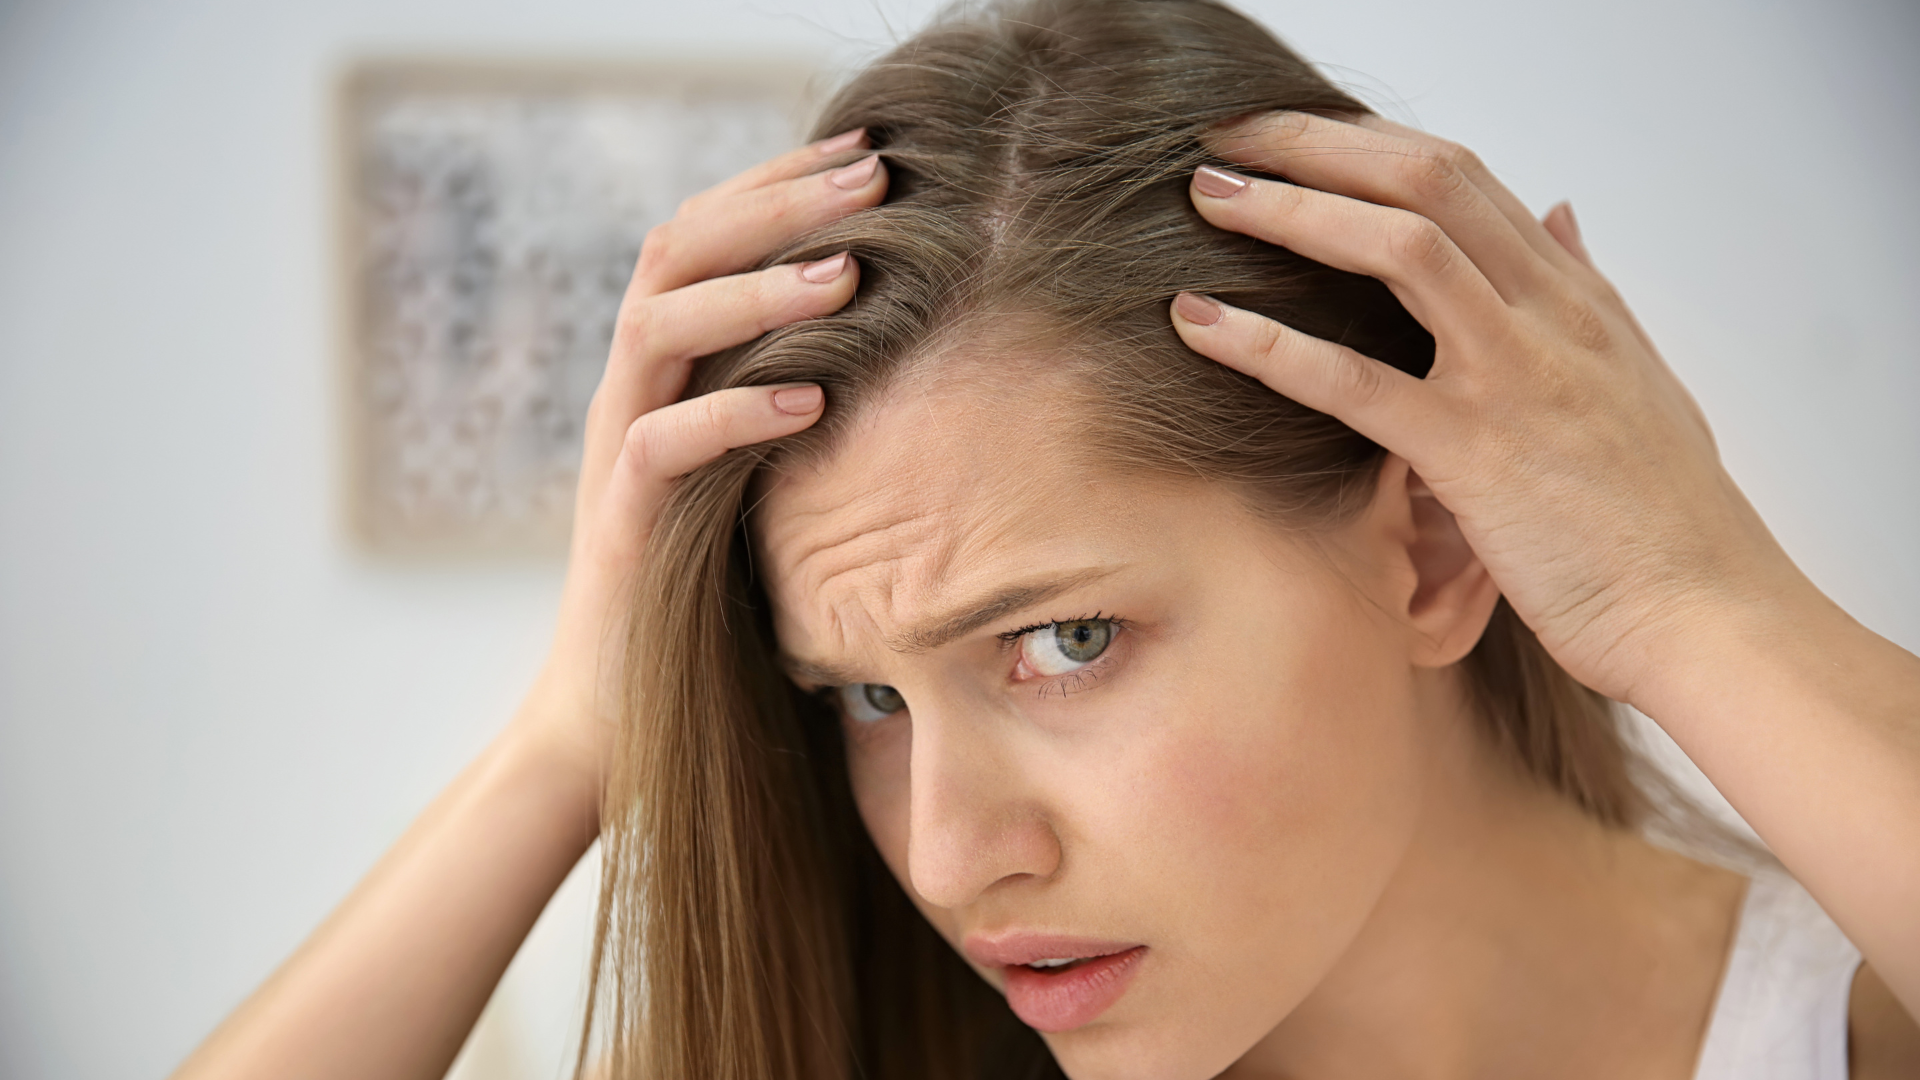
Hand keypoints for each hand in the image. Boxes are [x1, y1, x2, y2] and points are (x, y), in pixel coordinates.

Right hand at [516, 129, 887, 790]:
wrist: (621, 707)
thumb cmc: (712, 589)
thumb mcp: (764, 472)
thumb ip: (799, 396)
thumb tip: (910, 339)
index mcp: (664, 367)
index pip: (704, 236)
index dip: (777, 182)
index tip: (869, 148)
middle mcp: (630, 391)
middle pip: (678, 252)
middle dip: (776, 203)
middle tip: (873, 173)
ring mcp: (615, 452)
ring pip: (658, 328)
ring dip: (755, 292)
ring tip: (849, 272)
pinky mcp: (618, 526)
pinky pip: (659, 447)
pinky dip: (733, 414)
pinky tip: (810, 400)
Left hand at [1168, 112, 1801, 707]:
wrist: (1710, 618)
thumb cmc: (1667, 522)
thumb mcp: (1640, 381)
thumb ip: (1589, 295)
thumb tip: (1560, 217)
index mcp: (1577, 300)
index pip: (1463, 179)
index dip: (1368, 145)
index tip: (1296, 138)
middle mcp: (1547, 317)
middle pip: (1426, 181)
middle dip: (1318, 145)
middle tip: (1230, 136)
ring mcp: (1512, 377)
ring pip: (1397, 249)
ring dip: (1292, 211)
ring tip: (1208, 196)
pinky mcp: (1474, 453)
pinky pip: (1353, 381)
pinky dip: (1267, 344)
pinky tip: (1198, 323)